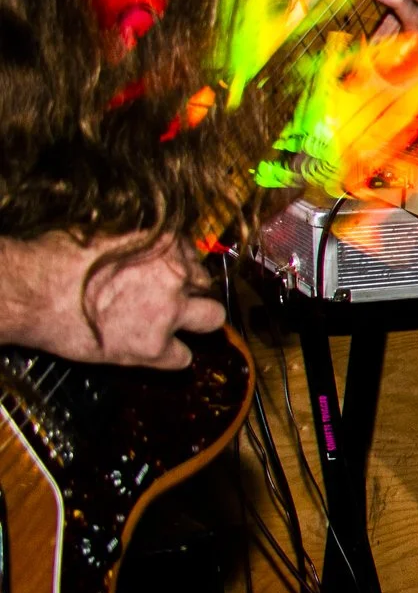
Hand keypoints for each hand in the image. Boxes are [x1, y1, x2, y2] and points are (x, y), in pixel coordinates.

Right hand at [0, 232, 223, 368]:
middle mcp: (177, 276)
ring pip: (211, 319)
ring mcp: (169, 313)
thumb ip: (137, 245)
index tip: (165, 273)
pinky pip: (182, 357)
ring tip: (169, 325)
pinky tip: (152, 350)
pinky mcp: (153, 347)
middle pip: (205, 284)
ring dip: (194, 322)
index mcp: (166, 244)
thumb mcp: (104, 235)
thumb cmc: (54, 260)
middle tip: (170, 299)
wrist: (31, 294)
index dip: (177, 266)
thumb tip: (142, 250)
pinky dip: (170, 356)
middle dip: (191, 290)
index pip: (192, 253)